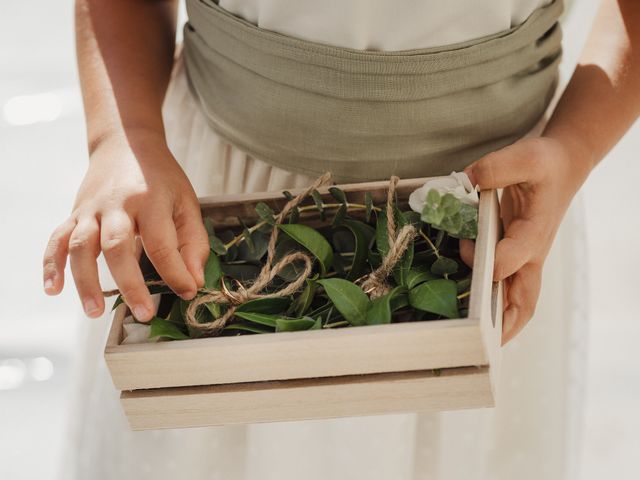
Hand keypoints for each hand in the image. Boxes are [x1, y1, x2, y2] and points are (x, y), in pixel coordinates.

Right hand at [42, 132, 209, 320]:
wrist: (126, 144)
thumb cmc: (161, 179)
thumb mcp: (187, 203)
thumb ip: (193, 242)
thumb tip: (194, 281)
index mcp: (150, 200)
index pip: (161, 244)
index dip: (175, 273)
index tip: (187, 292)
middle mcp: (117, 204)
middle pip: (117, 246)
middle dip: (130, 283)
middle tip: (144, 313)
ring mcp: (90, 209)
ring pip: (81, 246)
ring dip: (85, 281)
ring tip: (95, 311)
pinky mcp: (75, 214)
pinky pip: (57, 240)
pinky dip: (51, 265)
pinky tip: (54, 289)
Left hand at [461, 137, 589, 344]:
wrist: (563, 166)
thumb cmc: (546, 164)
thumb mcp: (527, 156)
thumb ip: (498, 167)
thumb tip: (468, 181)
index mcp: (535, 232)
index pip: (513, 257)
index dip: (491, 264)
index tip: (470, 260)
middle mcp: (530, 252)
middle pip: (524, 299)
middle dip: (506, 324)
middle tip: (483, 346)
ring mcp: (523, 257)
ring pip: (515, 298)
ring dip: (498, 320)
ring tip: (471, 338)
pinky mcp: (514, 253)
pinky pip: (504, 284)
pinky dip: (492, 300)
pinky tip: (467, 305)